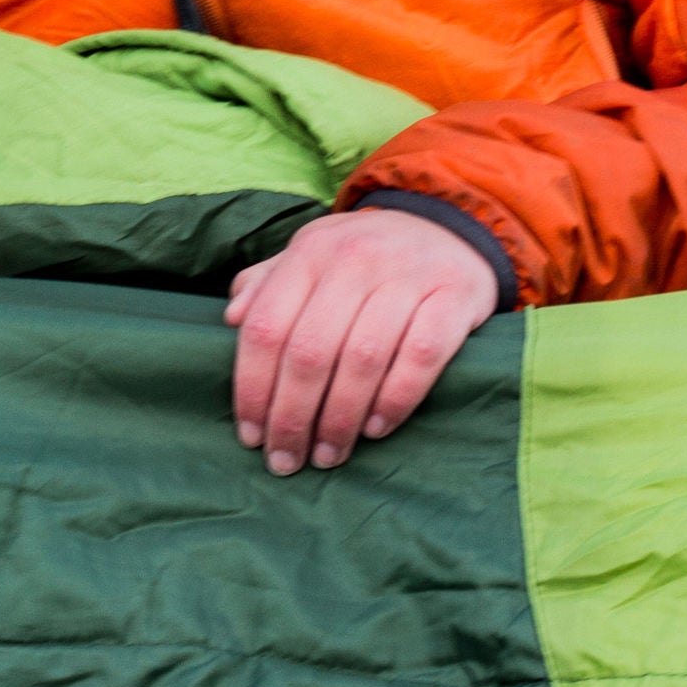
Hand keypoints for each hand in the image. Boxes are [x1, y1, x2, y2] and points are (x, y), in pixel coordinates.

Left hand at [225, 206, 499, 474]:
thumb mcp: (312, 254)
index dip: (253, 387)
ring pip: (362, 359)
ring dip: (340, 419)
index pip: (267, 327)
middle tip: (287, 460)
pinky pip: (420, 356)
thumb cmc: (365, 254)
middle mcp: (354, 260)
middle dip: (292, 416)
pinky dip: (395, 398)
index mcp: (309, 252)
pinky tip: (376, 429)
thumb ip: (269, 283)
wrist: (450, 226)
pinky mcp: (454, 298)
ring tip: (328, 456)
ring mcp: (407, 278)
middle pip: (310, 351)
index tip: (250, 434)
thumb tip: (232, 319)